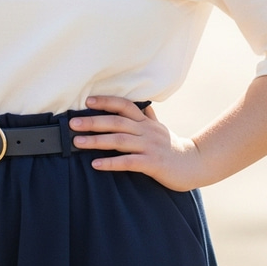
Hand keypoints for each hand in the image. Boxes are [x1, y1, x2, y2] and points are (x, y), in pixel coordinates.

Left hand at [70, 96, 201, 191]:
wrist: (194, 164)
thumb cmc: (172, 146)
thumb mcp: (160, 128)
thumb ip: (148, 117)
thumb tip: (142, 104)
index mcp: (146, 121)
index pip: (124, 106)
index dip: (106, 101)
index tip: (88, 101)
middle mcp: (146, 130)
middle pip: (117, 122)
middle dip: (93, 121)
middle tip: (72, 123)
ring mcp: (149, 146)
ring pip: (119, 141)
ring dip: (96, 141)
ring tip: (77, 142)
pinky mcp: (152, 164)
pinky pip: (128, 162)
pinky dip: (111, 162)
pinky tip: (96, 164)